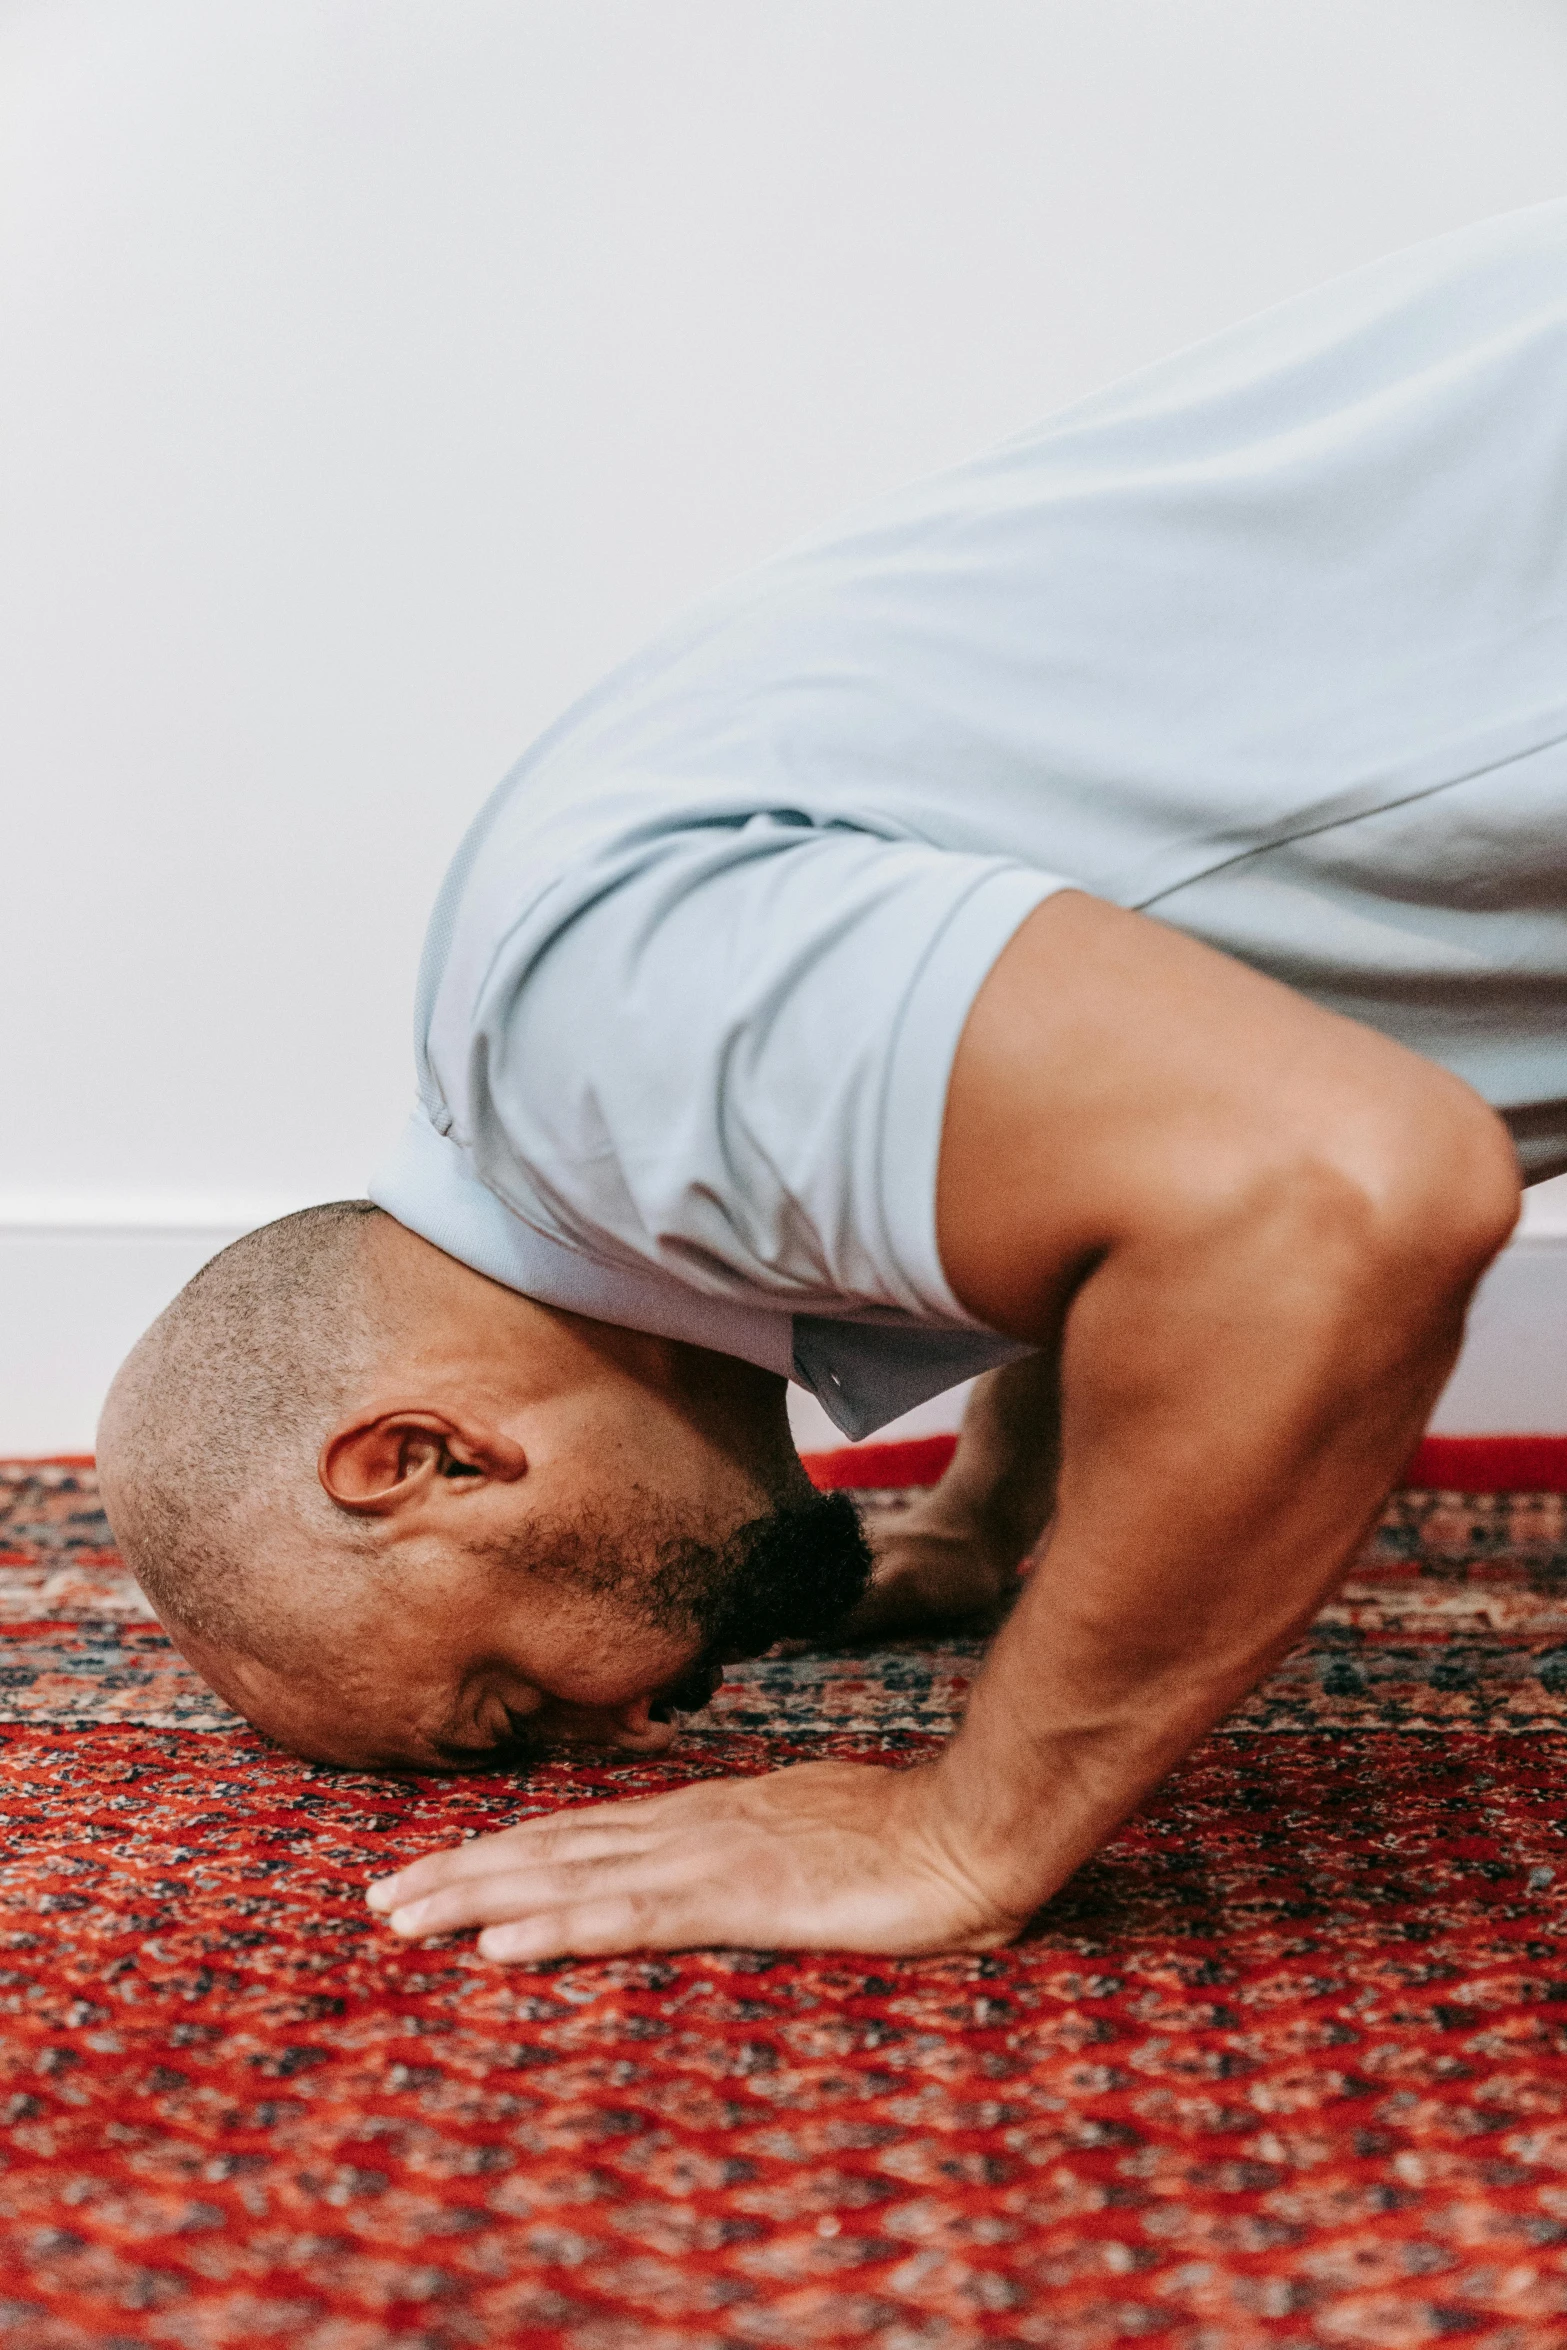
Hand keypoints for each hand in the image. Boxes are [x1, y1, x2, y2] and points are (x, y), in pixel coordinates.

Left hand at [366, 1760, 1025, 1960]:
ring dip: (478, 1897)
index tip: (437, 1867)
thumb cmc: (913, 1837)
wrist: (973, 1822)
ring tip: (405, 1920)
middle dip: (463, 1872)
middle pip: (552, 1846)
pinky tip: (500, 1945)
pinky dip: (555, 1927)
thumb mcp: (818, 1833)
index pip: (582, 1831)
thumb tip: (732, 1859)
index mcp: (709, 1814)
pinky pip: (628, 1917)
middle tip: (381, 1900)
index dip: (504, 1849)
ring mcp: (707, 1858)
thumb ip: (763, 1844)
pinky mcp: (735, 1898)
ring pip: (567, 1875)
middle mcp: (690, 1826)